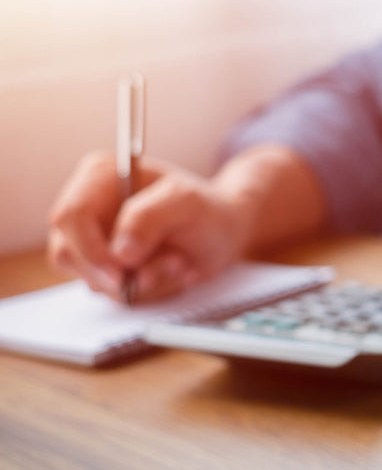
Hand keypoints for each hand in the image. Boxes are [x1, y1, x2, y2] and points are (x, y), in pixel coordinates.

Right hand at [47, 153, 252, 302]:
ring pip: (92, 279)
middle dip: (119, 273)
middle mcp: (88, 207)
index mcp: (100, 176)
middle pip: (70, 253)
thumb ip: (150, 217)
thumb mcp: (187, 202)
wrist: (223, 233)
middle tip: (170, 266)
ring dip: (141, 282)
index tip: (122, 272)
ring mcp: (92, 240)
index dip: (91, 249)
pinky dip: (145, 291)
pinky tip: (169, 272)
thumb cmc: (206, 209)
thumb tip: (119, 252)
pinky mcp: (104, 267)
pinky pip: (111, 293)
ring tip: (177, 262)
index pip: (71, 216)